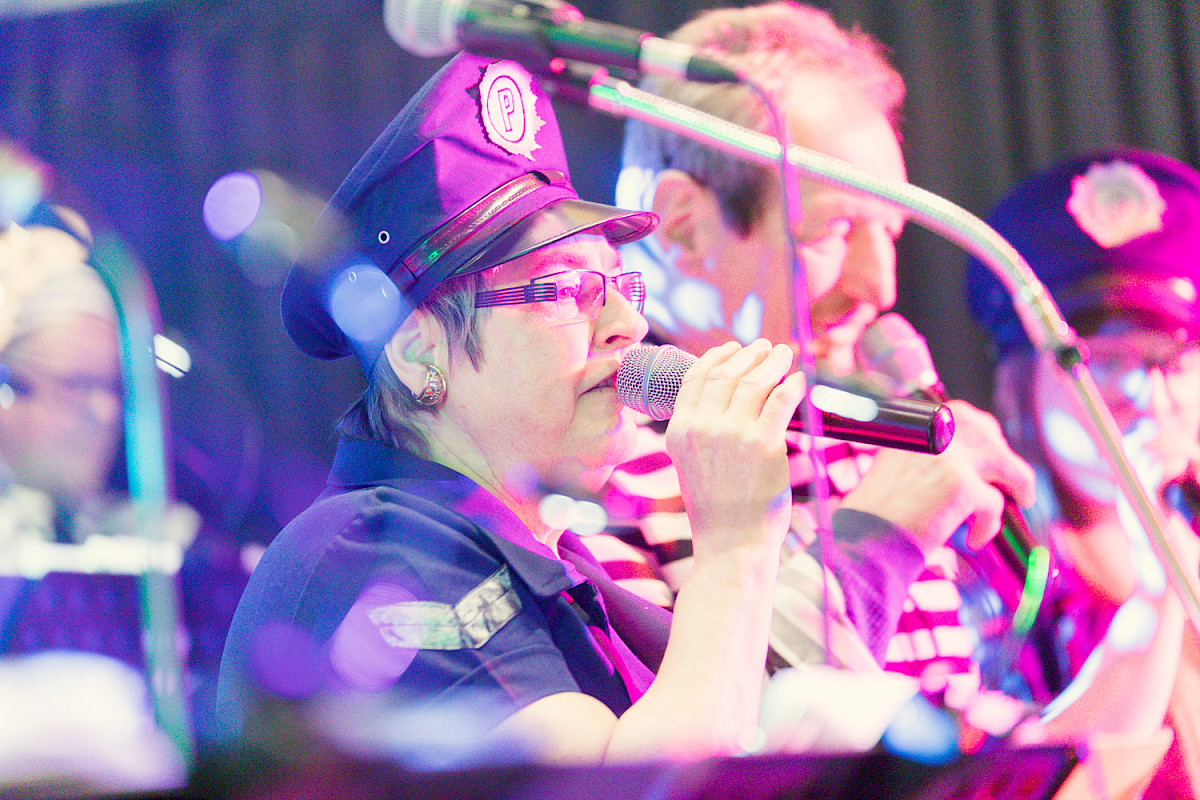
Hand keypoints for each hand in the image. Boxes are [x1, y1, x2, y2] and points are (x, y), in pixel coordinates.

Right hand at [665, 339, 805, 560]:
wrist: (731, 544)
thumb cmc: (716, 508)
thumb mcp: (690, 464)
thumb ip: (700, 430)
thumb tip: (727, 397)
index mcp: (679, 431)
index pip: (695, 379)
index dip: (717, 357)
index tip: (733, 347)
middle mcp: (702, 429)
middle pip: (727, 374)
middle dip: (749, 354)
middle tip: (766, 347)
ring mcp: (733, 436)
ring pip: (754, 382)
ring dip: (773, 362)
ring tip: (784, 354)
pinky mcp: (764, 446)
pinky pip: (780, 402)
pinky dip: (791, 385)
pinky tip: (798, 380)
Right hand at [840, 399, 1036, 554]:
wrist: (864, 537)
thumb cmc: (875, 511)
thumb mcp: (897, 466)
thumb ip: (929, 455)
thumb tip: (968, 462)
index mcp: (914, 423)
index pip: (960, 414)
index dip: (982, 433)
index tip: (992, 448)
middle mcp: (933, 432)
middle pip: (988, 435)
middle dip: (1004, 456)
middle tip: (1012, 481)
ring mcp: (951, 457)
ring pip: (1005, 463)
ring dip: (1020, 482)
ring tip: (1022, 500)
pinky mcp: (964, 487)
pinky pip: (994, 504)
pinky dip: (989, 524)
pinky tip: (976, 540)